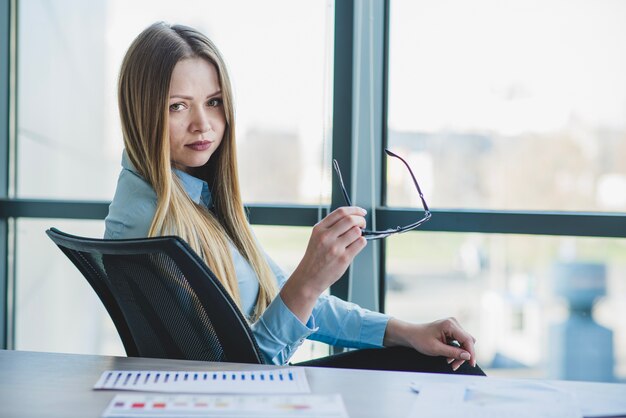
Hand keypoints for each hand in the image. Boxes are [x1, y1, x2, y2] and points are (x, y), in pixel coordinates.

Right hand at [280, 206, 367, 322]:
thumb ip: (331, 227)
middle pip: (351, 220)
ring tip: (357, 237)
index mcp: (319, 229)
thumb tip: (354, 220)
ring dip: (361, 233)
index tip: (361, 212)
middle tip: (363, 224)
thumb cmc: (315, 257)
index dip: (354, 210)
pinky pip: (360, 243)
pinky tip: (356, 245)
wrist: (308, 278)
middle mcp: (326, 236)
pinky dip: (362, 242)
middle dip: (361, 220)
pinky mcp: (343, 258)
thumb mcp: (317, 238)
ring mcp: (335, 248)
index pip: (340, 212)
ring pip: (357, 231)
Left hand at [383, 317, 476, 370]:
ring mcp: (453, 326)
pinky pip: (459, 342)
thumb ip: (453, 352)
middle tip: (455, 366)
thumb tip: (468, 356)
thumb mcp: (436, 349)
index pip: (467, 339)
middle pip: (467, 341)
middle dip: (464, 355)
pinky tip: (449, 358)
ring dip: (460, 354)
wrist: (411, 334)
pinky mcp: (452, 330)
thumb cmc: (420, 339)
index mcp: (450, 325)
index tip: (471, 363)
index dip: (471, 353)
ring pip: (464, 343)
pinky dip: (456, 351)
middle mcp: (453, 323)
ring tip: (451, 363)